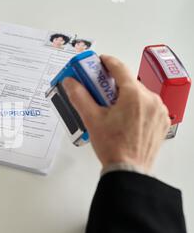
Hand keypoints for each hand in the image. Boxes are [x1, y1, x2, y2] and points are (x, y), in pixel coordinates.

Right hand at [62, 55, 169, 173]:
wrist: (129, 170)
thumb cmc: (112, 146)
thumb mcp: (91, 119)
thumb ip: (80, 96)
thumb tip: (71, 82)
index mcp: (134, 95)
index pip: (119, 68)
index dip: (106, 62)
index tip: (97, 62)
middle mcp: (151, 99)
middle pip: (128, 83)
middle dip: (111, 84)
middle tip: (97, 90)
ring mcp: (158, 111)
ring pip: (138, 95)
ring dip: (124, 96)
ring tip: (109, 109)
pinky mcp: (161, 122)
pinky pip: (147, 107)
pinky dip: (135, 107)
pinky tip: (122, 118)